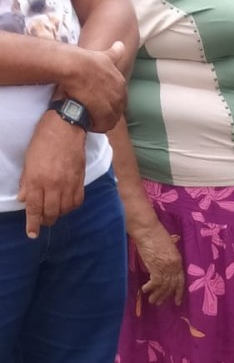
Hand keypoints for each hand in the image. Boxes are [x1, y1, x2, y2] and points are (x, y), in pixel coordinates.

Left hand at [18, 113, 85, 237]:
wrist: (66, 128)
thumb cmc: (43, 140)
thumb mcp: (28, 160)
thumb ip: (27, 182)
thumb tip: (24, 199)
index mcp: (37, 179)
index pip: (34, 208)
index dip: (32, 223)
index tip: (31, 234)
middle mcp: (53, 186)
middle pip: (50, 213)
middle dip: (45, 220)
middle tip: (42, 220)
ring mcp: (68, 185)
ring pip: (64, 211)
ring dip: (58, 214)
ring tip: (53, 211)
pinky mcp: (80, 183)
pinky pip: (76, 203)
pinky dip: (70, 207)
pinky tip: (66, 204)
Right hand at [62, 40, 127, 132]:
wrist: (73, 67)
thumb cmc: (84, 61)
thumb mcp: (102, 55)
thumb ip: (114, 53)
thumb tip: (122, 44)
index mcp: (121, 82)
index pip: (118, 97)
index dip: (107, 99)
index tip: (96, 99)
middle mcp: (121, 95)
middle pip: (115, 109)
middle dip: (104, 110)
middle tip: (89, 108)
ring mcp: (114, 106)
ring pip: (109, 118)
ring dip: (99, 118)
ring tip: (86, 113)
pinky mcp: (106, 116)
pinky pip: (103, 126)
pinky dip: (96, 125)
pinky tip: (86, 120)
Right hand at [132, 220, 184, 305]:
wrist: (147, 228)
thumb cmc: (155, 233)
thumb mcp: (167, 243)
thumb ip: (170, 250)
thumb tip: (170, 250)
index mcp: (178, 260)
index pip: (180, 280)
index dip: (179, 292)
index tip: (177, 301)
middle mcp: (174, 265)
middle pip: (172, 285)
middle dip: (165, 296)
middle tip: (159, 303)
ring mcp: (166, 266)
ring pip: (164, 286)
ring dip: (157, 294)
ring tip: (152, 300)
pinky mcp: (156, 266)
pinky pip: (156, 282)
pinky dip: (150, 287)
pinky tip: (145, 290)